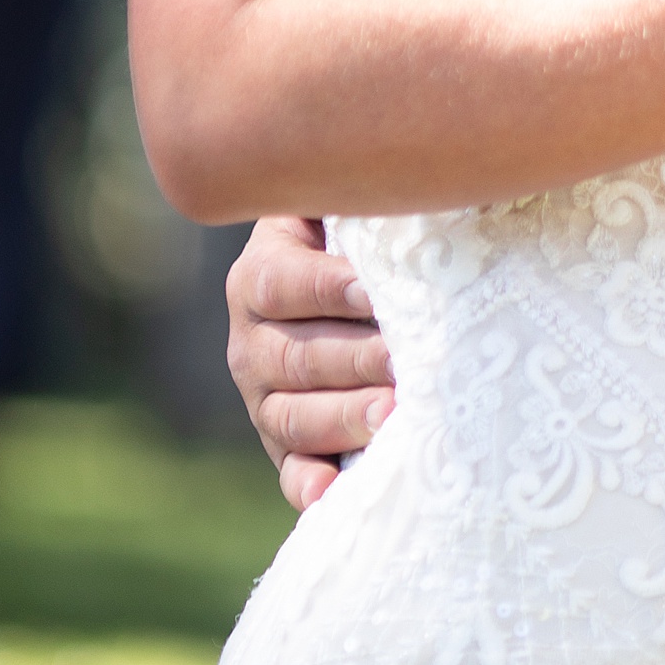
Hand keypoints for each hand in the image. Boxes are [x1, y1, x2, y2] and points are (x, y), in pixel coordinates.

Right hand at [228, 213, 394, 512]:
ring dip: (343, 418)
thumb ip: (363, 199)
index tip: (372, 290)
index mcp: (260, 277)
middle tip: (404, 361)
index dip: (326, 287)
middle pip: (294, 356)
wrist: (354, 289)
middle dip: (353, 360)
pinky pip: (290, 469)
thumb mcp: (352, 207)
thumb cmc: (367, 236)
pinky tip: (331, 492)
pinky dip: (308, 484)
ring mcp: (262, 398)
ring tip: (394, 414)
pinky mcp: (285, 445)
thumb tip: (415, 173)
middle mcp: (250, 341)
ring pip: (293, 414)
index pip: (282, 284)